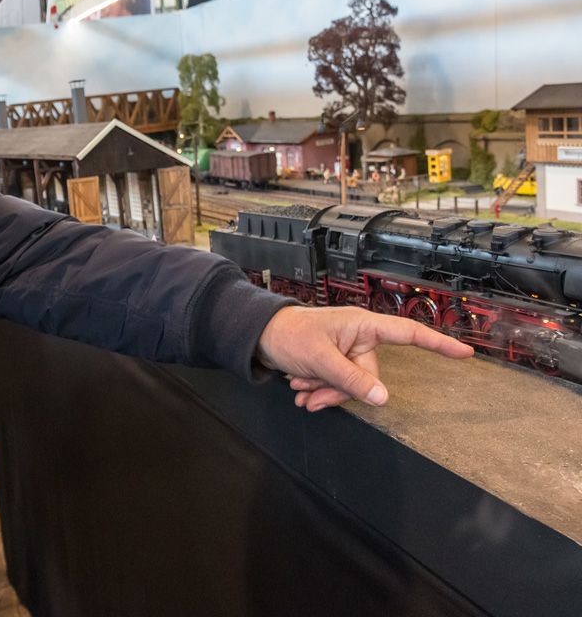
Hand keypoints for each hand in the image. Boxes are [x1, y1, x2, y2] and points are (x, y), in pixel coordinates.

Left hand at [256, 306, 474, 411]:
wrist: (260, 337)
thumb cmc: (290, 336)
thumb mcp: (320, 359)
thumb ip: (351, 379)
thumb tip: (383, 398)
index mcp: (363, 326)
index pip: (408, 333)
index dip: (437, 344)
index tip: (465, 353)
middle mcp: (359, 338)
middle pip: (370, 375)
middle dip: (339, 390)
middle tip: (308, 391)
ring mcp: (347, 352)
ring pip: (351, 386)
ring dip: (325, 392)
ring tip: (298, 389)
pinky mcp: (334, 364)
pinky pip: (338, 386)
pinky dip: (320, 392)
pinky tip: (299, 390)